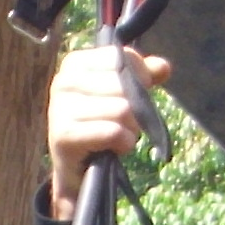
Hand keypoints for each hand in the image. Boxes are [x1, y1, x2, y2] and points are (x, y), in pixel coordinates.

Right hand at [46, 44, 169, 209]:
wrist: (77, 167)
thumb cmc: (100, 124)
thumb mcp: (122, 95)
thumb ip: (143, 76)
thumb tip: (163, 66)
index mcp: (75, 64)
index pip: (122, 57)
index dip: (140, 78)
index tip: (131, 96)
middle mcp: (64, 81)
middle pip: (124, 85)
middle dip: (135, 109)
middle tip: (121, 123)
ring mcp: (60, 108)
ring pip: (122, 109)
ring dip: (130, 129)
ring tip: (115, 137)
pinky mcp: (64, 135)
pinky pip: (114, 132)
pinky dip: (123, 143)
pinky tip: (111, 148)